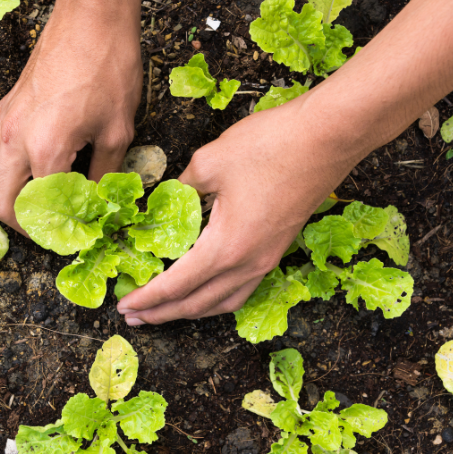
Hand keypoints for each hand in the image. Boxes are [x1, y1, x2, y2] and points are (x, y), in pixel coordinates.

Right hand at [0, 0, 141, 232]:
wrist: (91, 21)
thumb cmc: (109, 70)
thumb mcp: (118, 131)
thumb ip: (105, 174)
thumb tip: (99, 202)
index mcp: (46, 151)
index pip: (41, 209)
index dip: (57, 231)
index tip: (73, 236)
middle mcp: (16, 140)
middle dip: (21, 225)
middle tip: (46, 228)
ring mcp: (4, 122)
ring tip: (21, 200)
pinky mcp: (3, 105)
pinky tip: (9, 161)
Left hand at [117, 93, 359, 323]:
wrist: (328, 137)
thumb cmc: (270, 145)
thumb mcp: (209, 162)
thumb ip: (180, 188)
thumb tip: (163, 201)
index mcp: (226, 247)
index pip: (176, 285)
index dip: (147, 298)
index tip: (124, 306)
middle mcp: (248, 263)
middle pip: (197, 303)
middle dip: (162, 313)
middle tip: (133, 316)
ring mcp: (267, 259)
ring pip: (223, 302)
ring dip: (190, 310)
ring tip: (165, 311)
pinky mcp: (278, 249)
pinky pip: (242, 289)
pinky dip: (217, 299)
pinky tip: (206, 291)